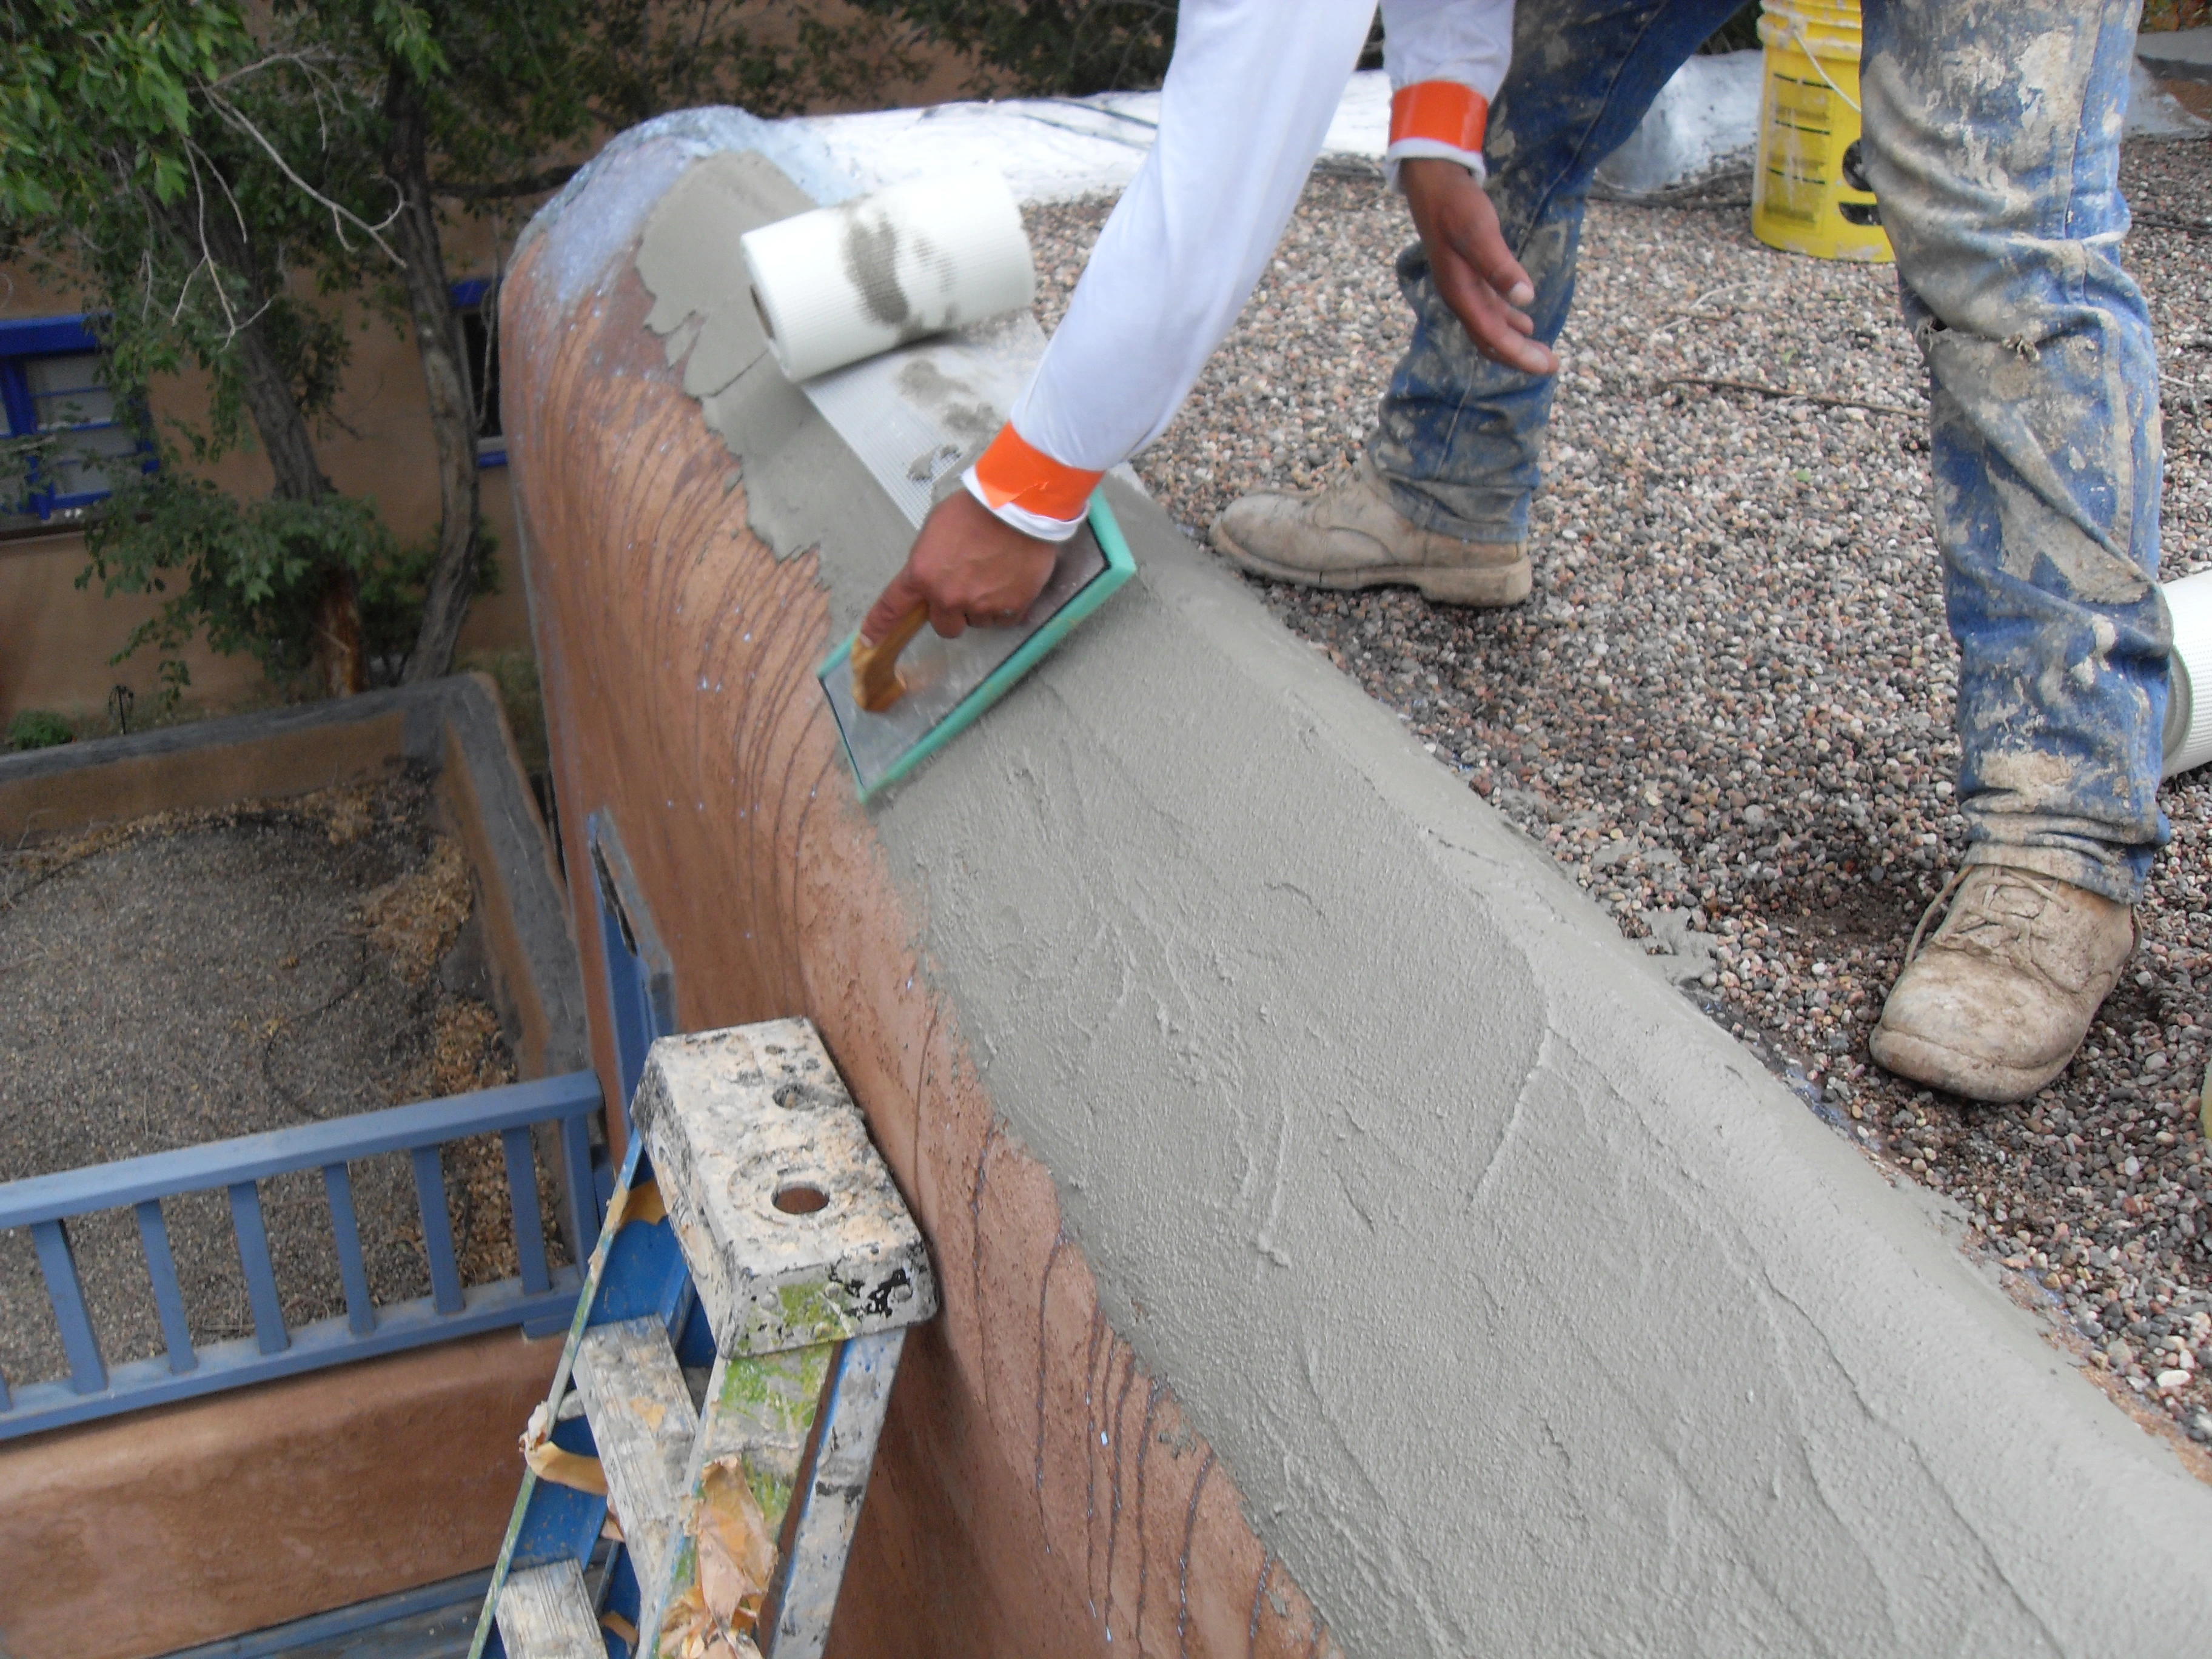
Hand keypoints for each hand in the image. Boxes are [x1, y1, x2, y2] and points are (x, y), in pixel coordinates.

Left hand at [859, 489, 1058, 645]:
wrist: (1018, 506)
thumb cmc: (974, 508)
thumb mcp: (936, 527)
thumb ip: (928, 559)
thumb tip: (931, 575)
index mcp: (922, 574)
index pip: (892, 607)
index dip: (878, 626)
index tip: (868, 640)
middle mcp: (948, 596)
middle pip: (944, 627)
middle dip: (953, 613)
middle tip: (967, 590)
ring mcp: (981, 605)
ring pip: (976, 622)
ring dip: (982, 606)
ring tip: (995, 576)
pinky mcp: (1011, 607)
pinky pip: (1003, 619)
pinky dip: (1006, 606)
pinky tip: (1011, 581)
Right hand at [1399, 158, 1557, 377]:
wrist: (1432, 182)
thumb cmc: (1456, 205)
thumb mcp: (1479, 232)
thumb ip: (1499, 266)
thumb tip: (1525, 299)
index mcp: (1460, 293)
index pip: (1493, 336)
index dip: (1520, 355)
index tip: (1547, 366)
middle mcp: (1460, 298)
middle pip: (1490, 341)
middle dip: (1520, 356)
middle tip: (1551, 365)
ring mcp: (1462, 289)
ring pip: (1489, 329)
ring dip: (1515, 342)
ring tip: (1542, 352)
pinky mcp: (1467, 278)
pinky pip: (1488, 311)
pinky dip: (1507, 323)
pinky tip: (1524, 322)